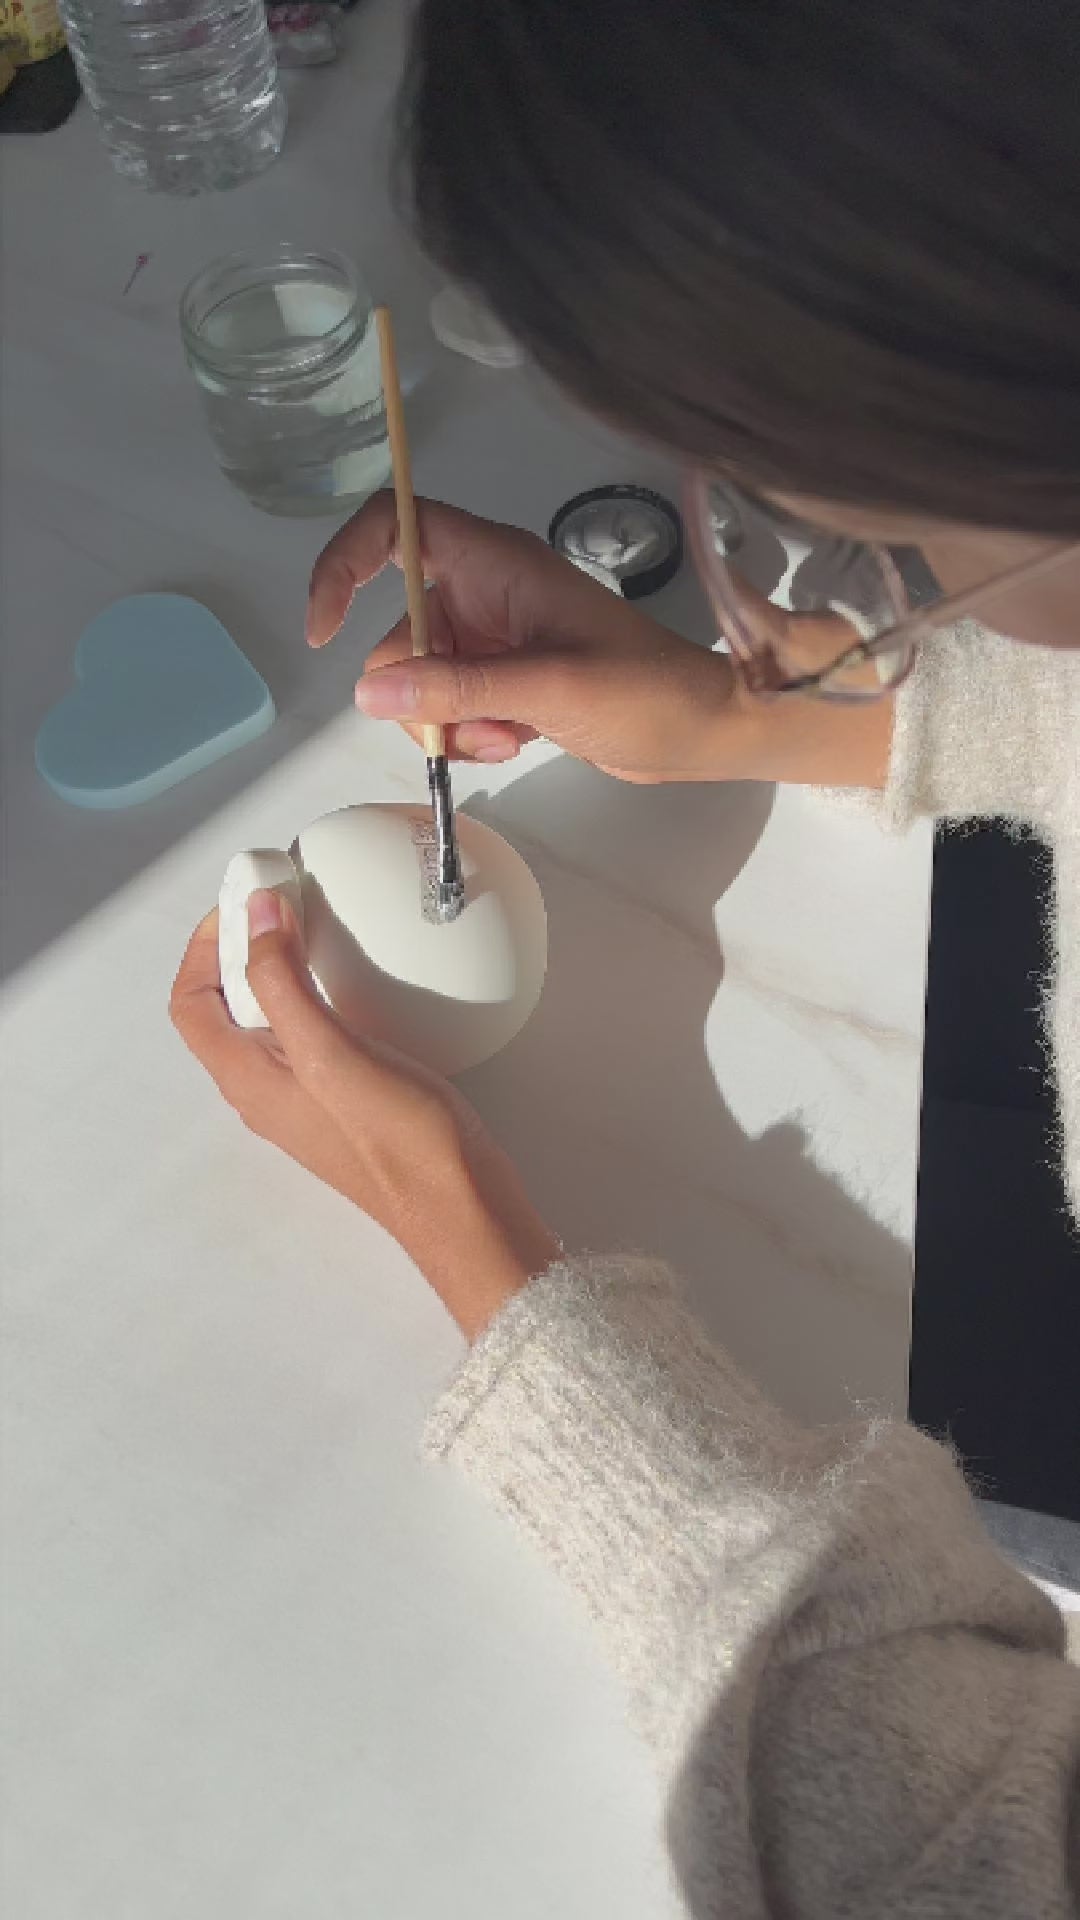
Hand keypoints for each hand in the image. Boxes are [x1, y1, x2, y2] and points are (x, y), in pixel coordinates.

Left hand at [170, 893, 559, 1339]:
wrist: (459, 1206)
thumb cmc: (396, 1140)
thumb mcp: (330, 1052)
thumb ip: (283, 981)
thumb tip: (255, 913)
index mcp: (246, 1079)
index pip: (190, 1002)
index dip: (204, 945)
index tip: (247, 900)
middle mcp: (265, 1090)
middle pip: (225, 1007)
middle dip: (243, 947)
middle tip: (283, 901)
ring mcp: (304, 1097)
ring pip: (269, 1020)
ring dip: (280, 968)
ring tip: (315, 928)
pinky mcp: (344, 1098)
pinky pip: (310, 1035)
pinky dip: (318, 995)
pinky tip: (356, 981)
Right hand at [307, 492, 759, 783]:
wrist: (704, 728)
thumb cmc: (645, 690)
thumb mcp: (549, 688)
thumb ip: (458, 688)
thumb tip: (366, 693)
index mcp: (496, 562)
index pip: (395, 526)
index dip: (346, 563)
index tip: (326, 628)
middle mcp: (486, 592)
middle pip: (399, 628)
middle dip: (418, 689)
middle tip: (467, 726)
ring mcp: (495, 638)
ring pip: (421, 679)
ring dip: (449, 720)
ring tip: (507, 737)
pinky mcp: (507, 680)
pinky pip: (452, 705)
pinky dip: (471, 732)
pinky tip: (515, 743)